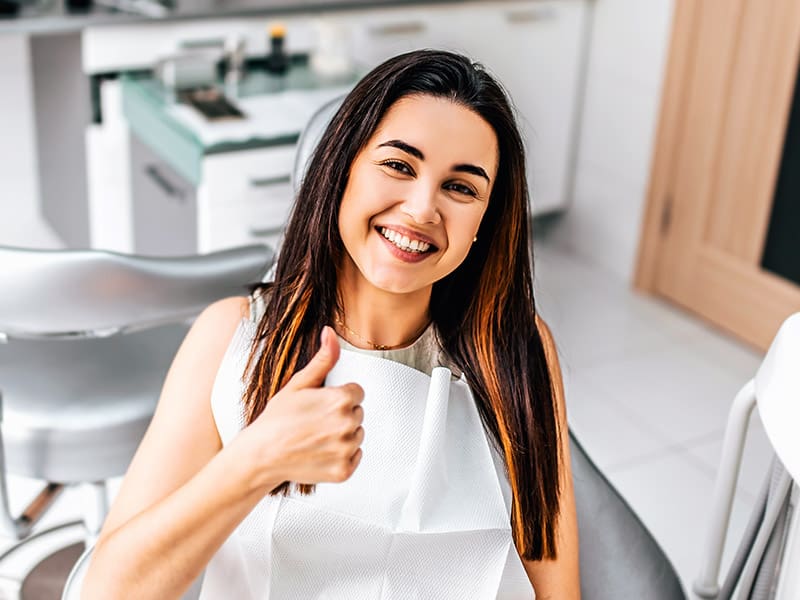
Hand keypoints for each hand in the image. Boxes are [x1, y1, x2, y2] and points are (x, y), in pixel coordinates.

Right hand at [243, 326, 364, 487]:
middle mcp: (347, 424)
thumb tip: (331, 333)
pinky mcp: (344, 471)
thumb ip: (323, 359)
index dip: (337, 396)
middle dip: (340, 415)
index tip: (320, 404)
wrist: (260, 455)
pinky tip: (320, 451)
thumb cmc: (276, 420)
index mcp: (340, 399)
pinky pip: (355, 457)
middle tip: (315, 421)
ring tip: (315, 436)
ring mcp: (346, 449)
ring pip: (357, 435)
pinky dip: (341, 457)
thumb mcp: (298, 384)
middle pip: (357, 413)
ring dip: (342, 436)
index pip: (357, 392)